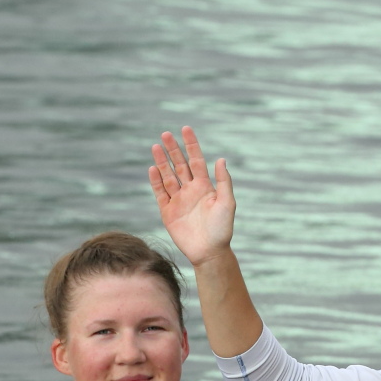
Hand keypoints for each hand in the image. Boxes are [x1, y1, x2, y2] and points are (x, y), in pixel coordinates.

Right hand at [150, 127, 235, 266]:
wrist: (209, 252)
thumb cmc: (222, 229)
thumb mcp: (227, 203)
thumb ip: (223, 181)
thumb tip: (221, 159)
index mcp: (205, 187)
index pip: (196, 160)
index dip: (191, 145)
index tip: (186, 129)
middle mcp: (191, 191)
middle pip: (180, 165)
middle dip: (173, 150)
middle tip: (165, 134)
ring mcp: (178, 200)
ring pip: (168, 176)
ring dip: (162, 162)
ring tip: (156, 146)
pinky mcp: (168, 212)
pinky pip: (160, 193)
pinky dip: (156, 181)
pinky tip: (153, 168)